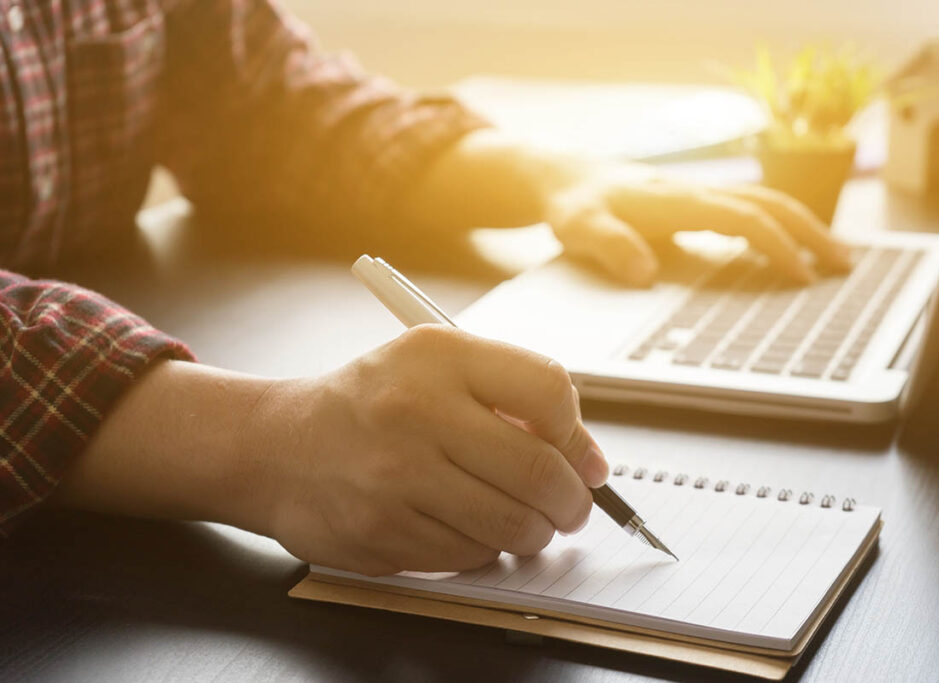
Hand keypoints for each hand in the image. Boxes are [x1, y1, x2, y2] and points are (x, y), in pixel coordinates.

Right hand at [249, 325, 607, 575]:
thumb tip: (587, 460)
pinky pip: (468, 556)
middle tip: (572, 507)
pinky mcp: (380, 533)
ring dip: (533, 533)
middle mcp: (415, 412)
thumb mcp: (435, 367)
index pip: (548, 390)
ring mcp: (394, 477)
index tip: (582, 459)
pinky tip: (465, 527)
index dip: (577, 435)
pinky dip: (483, 550)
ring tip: (524, 521)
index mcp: (436, 356)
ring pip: (510, 525)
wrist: (279, 447)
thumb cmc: (372, 404)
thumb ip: (511, 396)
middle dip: (572, 502)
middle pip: (538, 471)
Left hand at [403, 129, 850, 286]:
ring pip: (765, 202)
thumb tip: (645, 275)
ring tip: (834, 258)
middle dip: (811, 232)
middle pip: (769, 203)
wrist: (563, 175)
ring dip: (803, 227)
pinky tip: (790, 250)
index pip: (742, 218)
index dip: (775, 245)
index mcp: (676, 200)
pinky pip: (748, 210)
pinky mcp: (695, 202)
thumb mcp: (579, 228)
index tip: (800, 275)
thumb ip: (610, 248)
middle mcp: (696, 192)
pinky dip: (779, 227)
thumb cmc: (572, 204)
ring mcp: (698, 194)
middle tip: (844, 266)